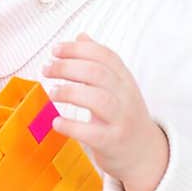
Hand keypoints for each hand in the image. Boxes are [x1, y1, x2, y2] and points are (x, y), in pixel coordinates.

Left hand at [41, 32, 168, 190]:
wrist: (145, 154)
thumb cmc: (124, 116)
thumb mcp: (118, 86)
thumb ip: (100, 63)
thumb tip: (82, 36)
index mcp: (125, 80)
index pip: (104, 55)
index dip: (78, 49)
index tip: (55, 50)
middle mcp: (126, 97)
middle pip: (98, 73)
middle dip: (68, 67)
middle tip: (46, 69)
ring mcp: (121, 120)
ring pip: (99, 99)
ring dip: (70, 92)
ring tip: (52, 92)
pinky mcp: (113, 142)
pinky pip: (92, 133)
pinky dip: (71, 126)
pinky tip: (56, 122)